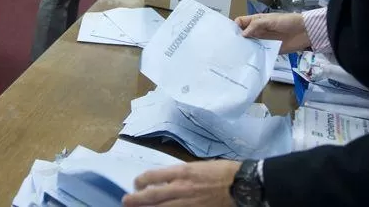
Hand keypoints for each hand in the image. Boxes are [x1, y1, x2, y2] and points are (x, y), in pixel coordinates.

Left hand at [123, 160, 238, 206]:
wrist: (241, 184)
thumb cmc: (222, 171)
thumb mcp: (198, 166)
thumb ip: (181, 173)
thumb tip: (167, 180)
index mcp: (182, 172)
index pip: (154, 176)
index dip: (142, 180)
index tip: (136, 183)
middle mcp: (181, 187)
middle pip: (153, 195)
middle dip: (137, 199)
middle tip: (126, 201)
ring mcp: (188, 202)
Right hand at [235, 12, 309, 53]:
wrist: (304, 31)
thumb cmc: (287, 21)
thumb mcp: (270, 20)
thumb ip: (256, 26)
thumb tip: (242, 35)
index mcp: (256, 21)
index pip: (241, 23)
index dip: (234, 27)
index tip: (229, 35)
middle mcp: (257, 31)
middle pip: (243, 35)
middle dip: (237, 40)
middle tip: (229, 48)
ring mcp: (263, 41)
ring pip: (250, 45)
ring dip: (244, 49)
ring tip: (236, 56)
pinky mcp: (269, 50)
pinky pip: (259, 53)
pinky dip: (254, 56)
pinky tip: (248, 60)